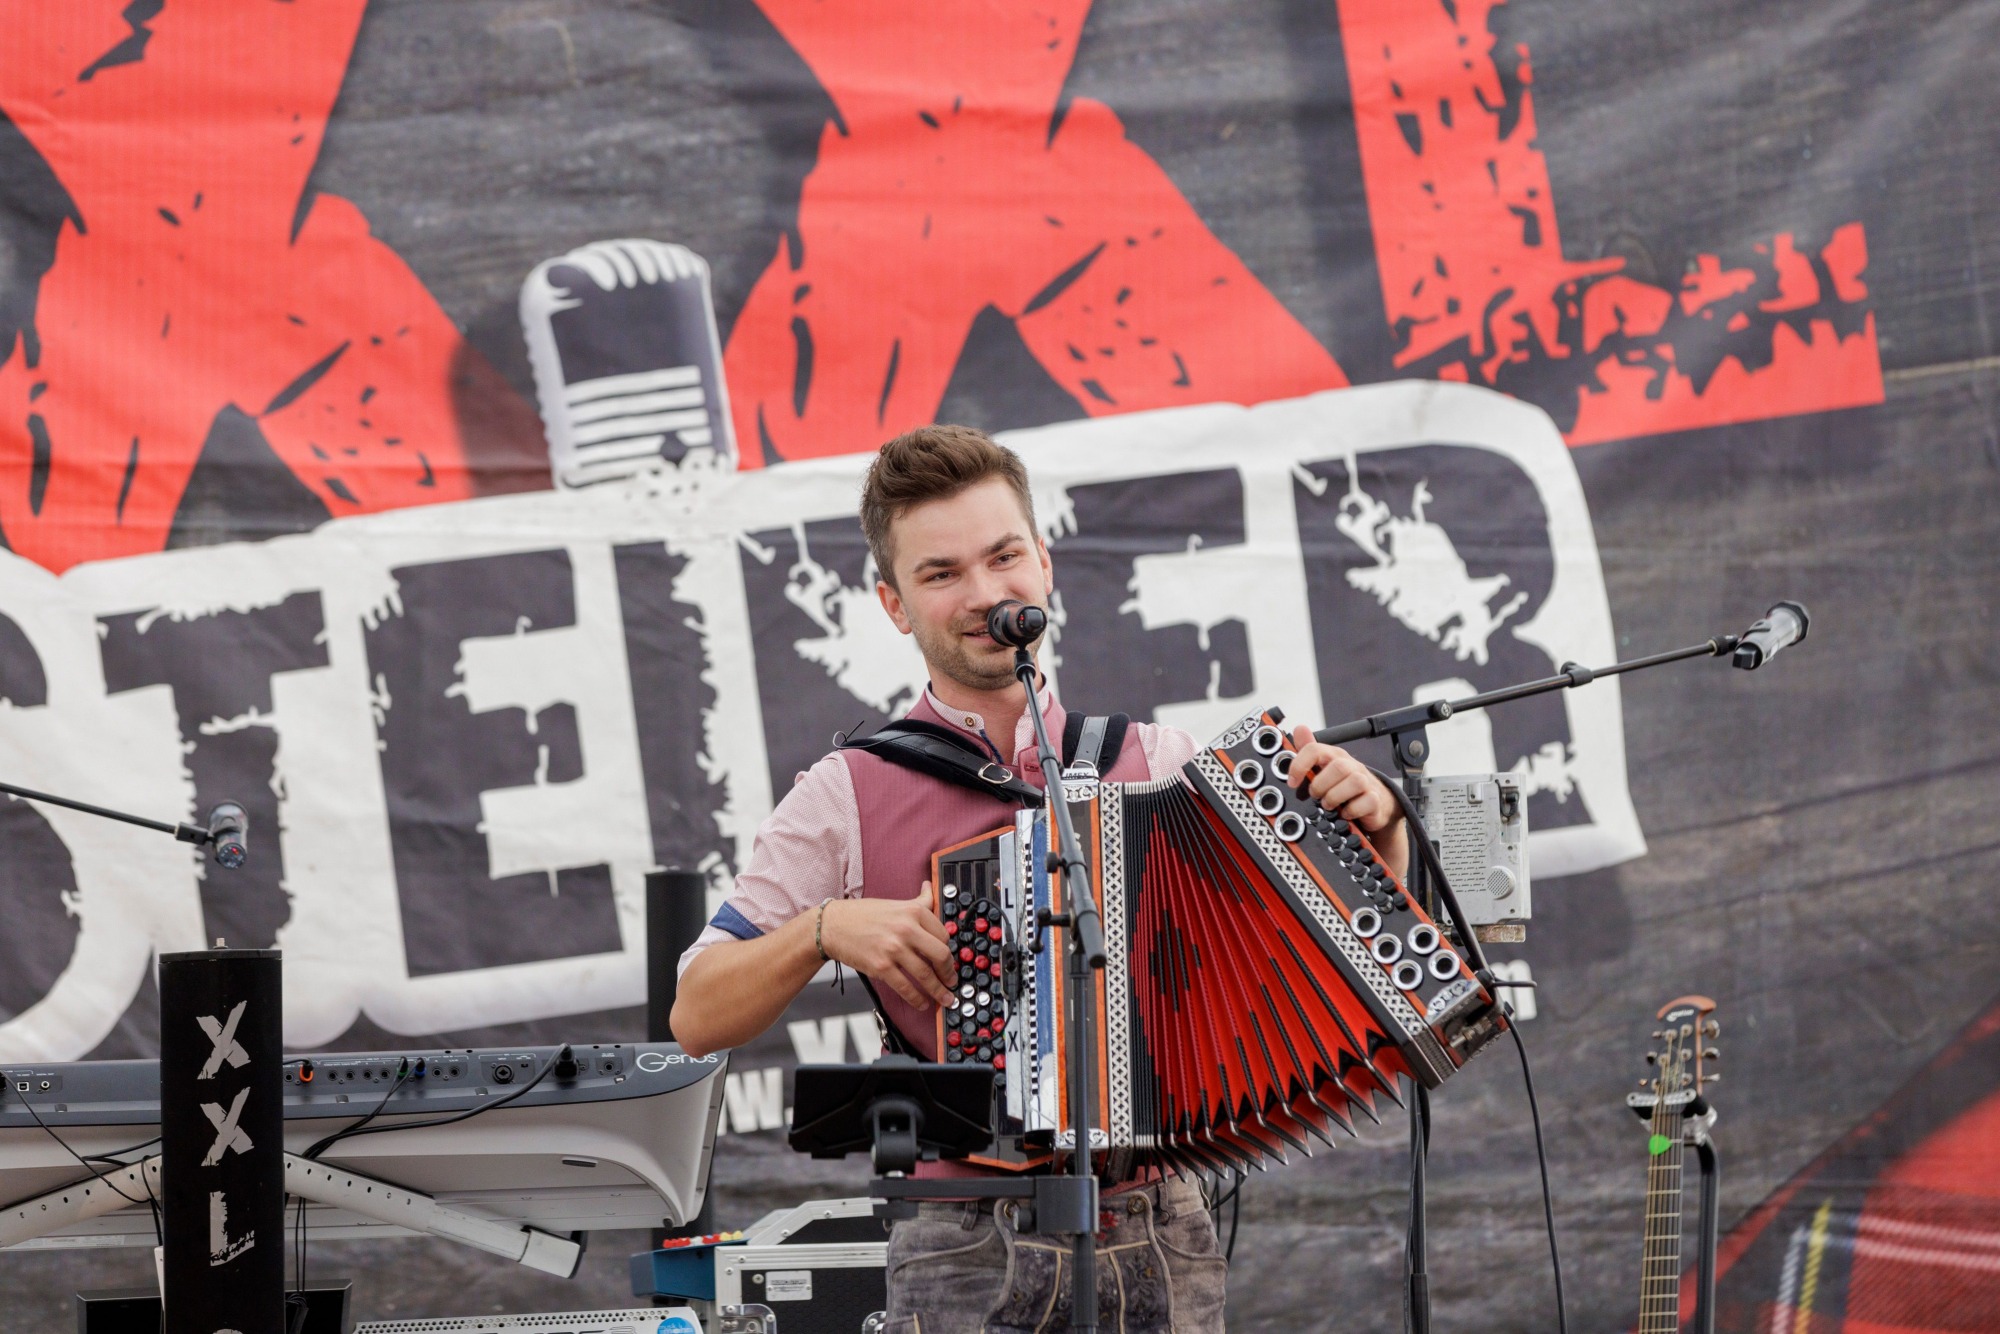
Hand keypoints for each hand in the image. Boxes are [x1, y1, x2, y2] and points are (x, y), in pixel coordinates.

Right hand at [818, 880, 956, 1010]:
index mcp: (913, 912)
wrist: (832, 926)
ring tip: (945, 998)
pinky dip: (917, 998)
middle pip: (940, 955)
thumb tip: (929, 888)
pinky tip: (922, 1003)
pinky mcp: (881, 967)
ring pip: (926, 975)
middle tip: (952, 981)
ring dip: (939, 991)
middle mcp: (906, 929)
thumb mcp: (894, 903)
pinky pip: (906, 987)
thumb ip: (917, 900)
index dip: (949, 951)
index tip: (949, 961)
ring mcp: (894, 949)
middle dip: (949, 972)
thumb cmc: (862, 915)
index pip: (943, 935)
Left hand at [1287, 725, 1409, 877]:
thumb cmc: (1344, 783)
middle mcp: (1351, 766)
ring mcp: (1365, 782)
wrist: (1373, 800)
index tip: (1292, 782)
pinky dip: (1351, 810)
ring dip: (1335, 797)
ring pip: (1355, 782)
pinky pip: (1367, 801)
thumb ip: (1309, 751)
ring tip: (1328, 805)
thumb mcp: (1324, 767)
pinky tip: (1344, 812)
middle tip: (1315, 795)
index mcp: (1334, 756)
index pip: (1315, 750)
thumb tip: (1299, 729)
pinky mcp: (1374, 799)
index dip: (1299, 766)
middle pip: (1338, 767)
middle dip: (1320, 785)